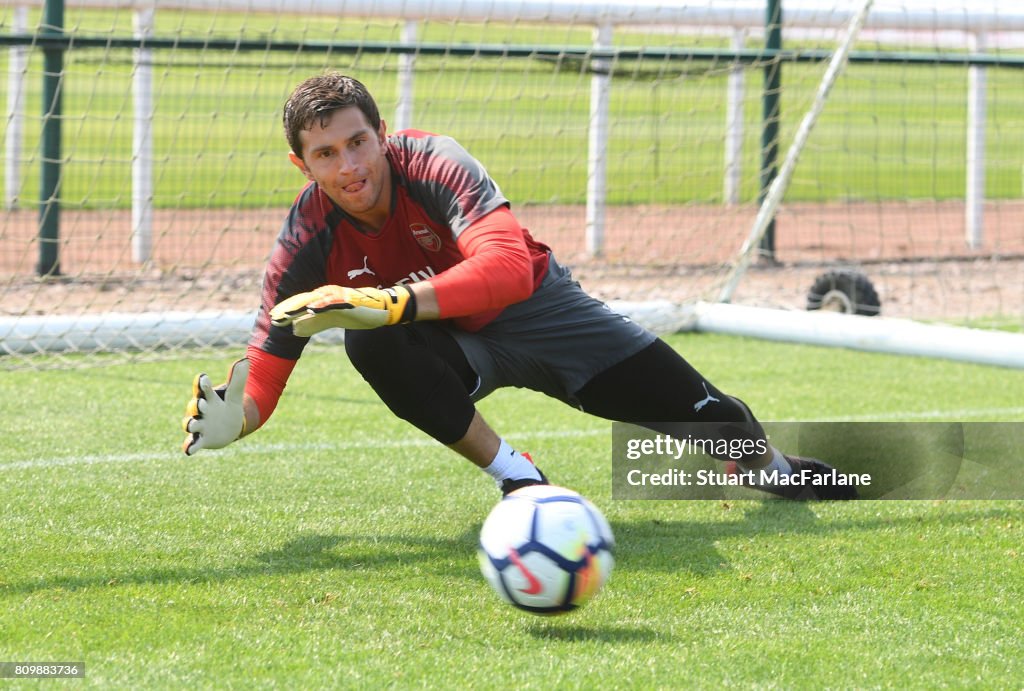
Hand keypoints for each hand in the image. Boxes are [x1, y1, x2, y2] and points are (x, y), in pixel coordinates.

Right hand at [181, 358, 249, 455]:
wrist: (230, 427)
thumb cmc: (228, 407)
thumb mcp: (235, 395)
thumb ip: (238, 379)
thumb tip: (246, 360)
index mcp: (208, 398)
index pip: (203, 388)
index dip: (202, 383)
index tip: (203, 377)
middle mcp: (201, 411)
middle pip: (195, 406)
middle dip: (196, 405)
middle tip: (200, 403)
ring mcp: (199, 425)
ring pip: (190, 424)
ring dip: (190, 424)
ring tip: (192, 424)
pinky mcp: (200, 439)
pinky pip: (192, 443)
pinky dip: (189, 446)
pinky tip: (188, 451)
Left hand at [270, 285, 415, 335]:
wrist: (382, 310)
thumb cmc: (358, 313)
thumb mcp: (332, 320)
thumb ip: (315, 324)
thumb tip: (295, 328)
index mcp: (323, 298)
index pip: (301, 303)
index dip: (286, 310)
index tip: (273, 318)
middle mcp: (328, 294)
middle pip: (303, 300)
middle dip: (288, 309)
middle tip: (274, 318)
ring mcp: (338, 296)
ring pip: (314, 300)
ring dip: (300, 307)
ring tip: (286, 315)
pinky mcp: (348, 300)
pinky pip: (332, 303)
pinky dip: (320, 306)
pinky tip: (310, 310)